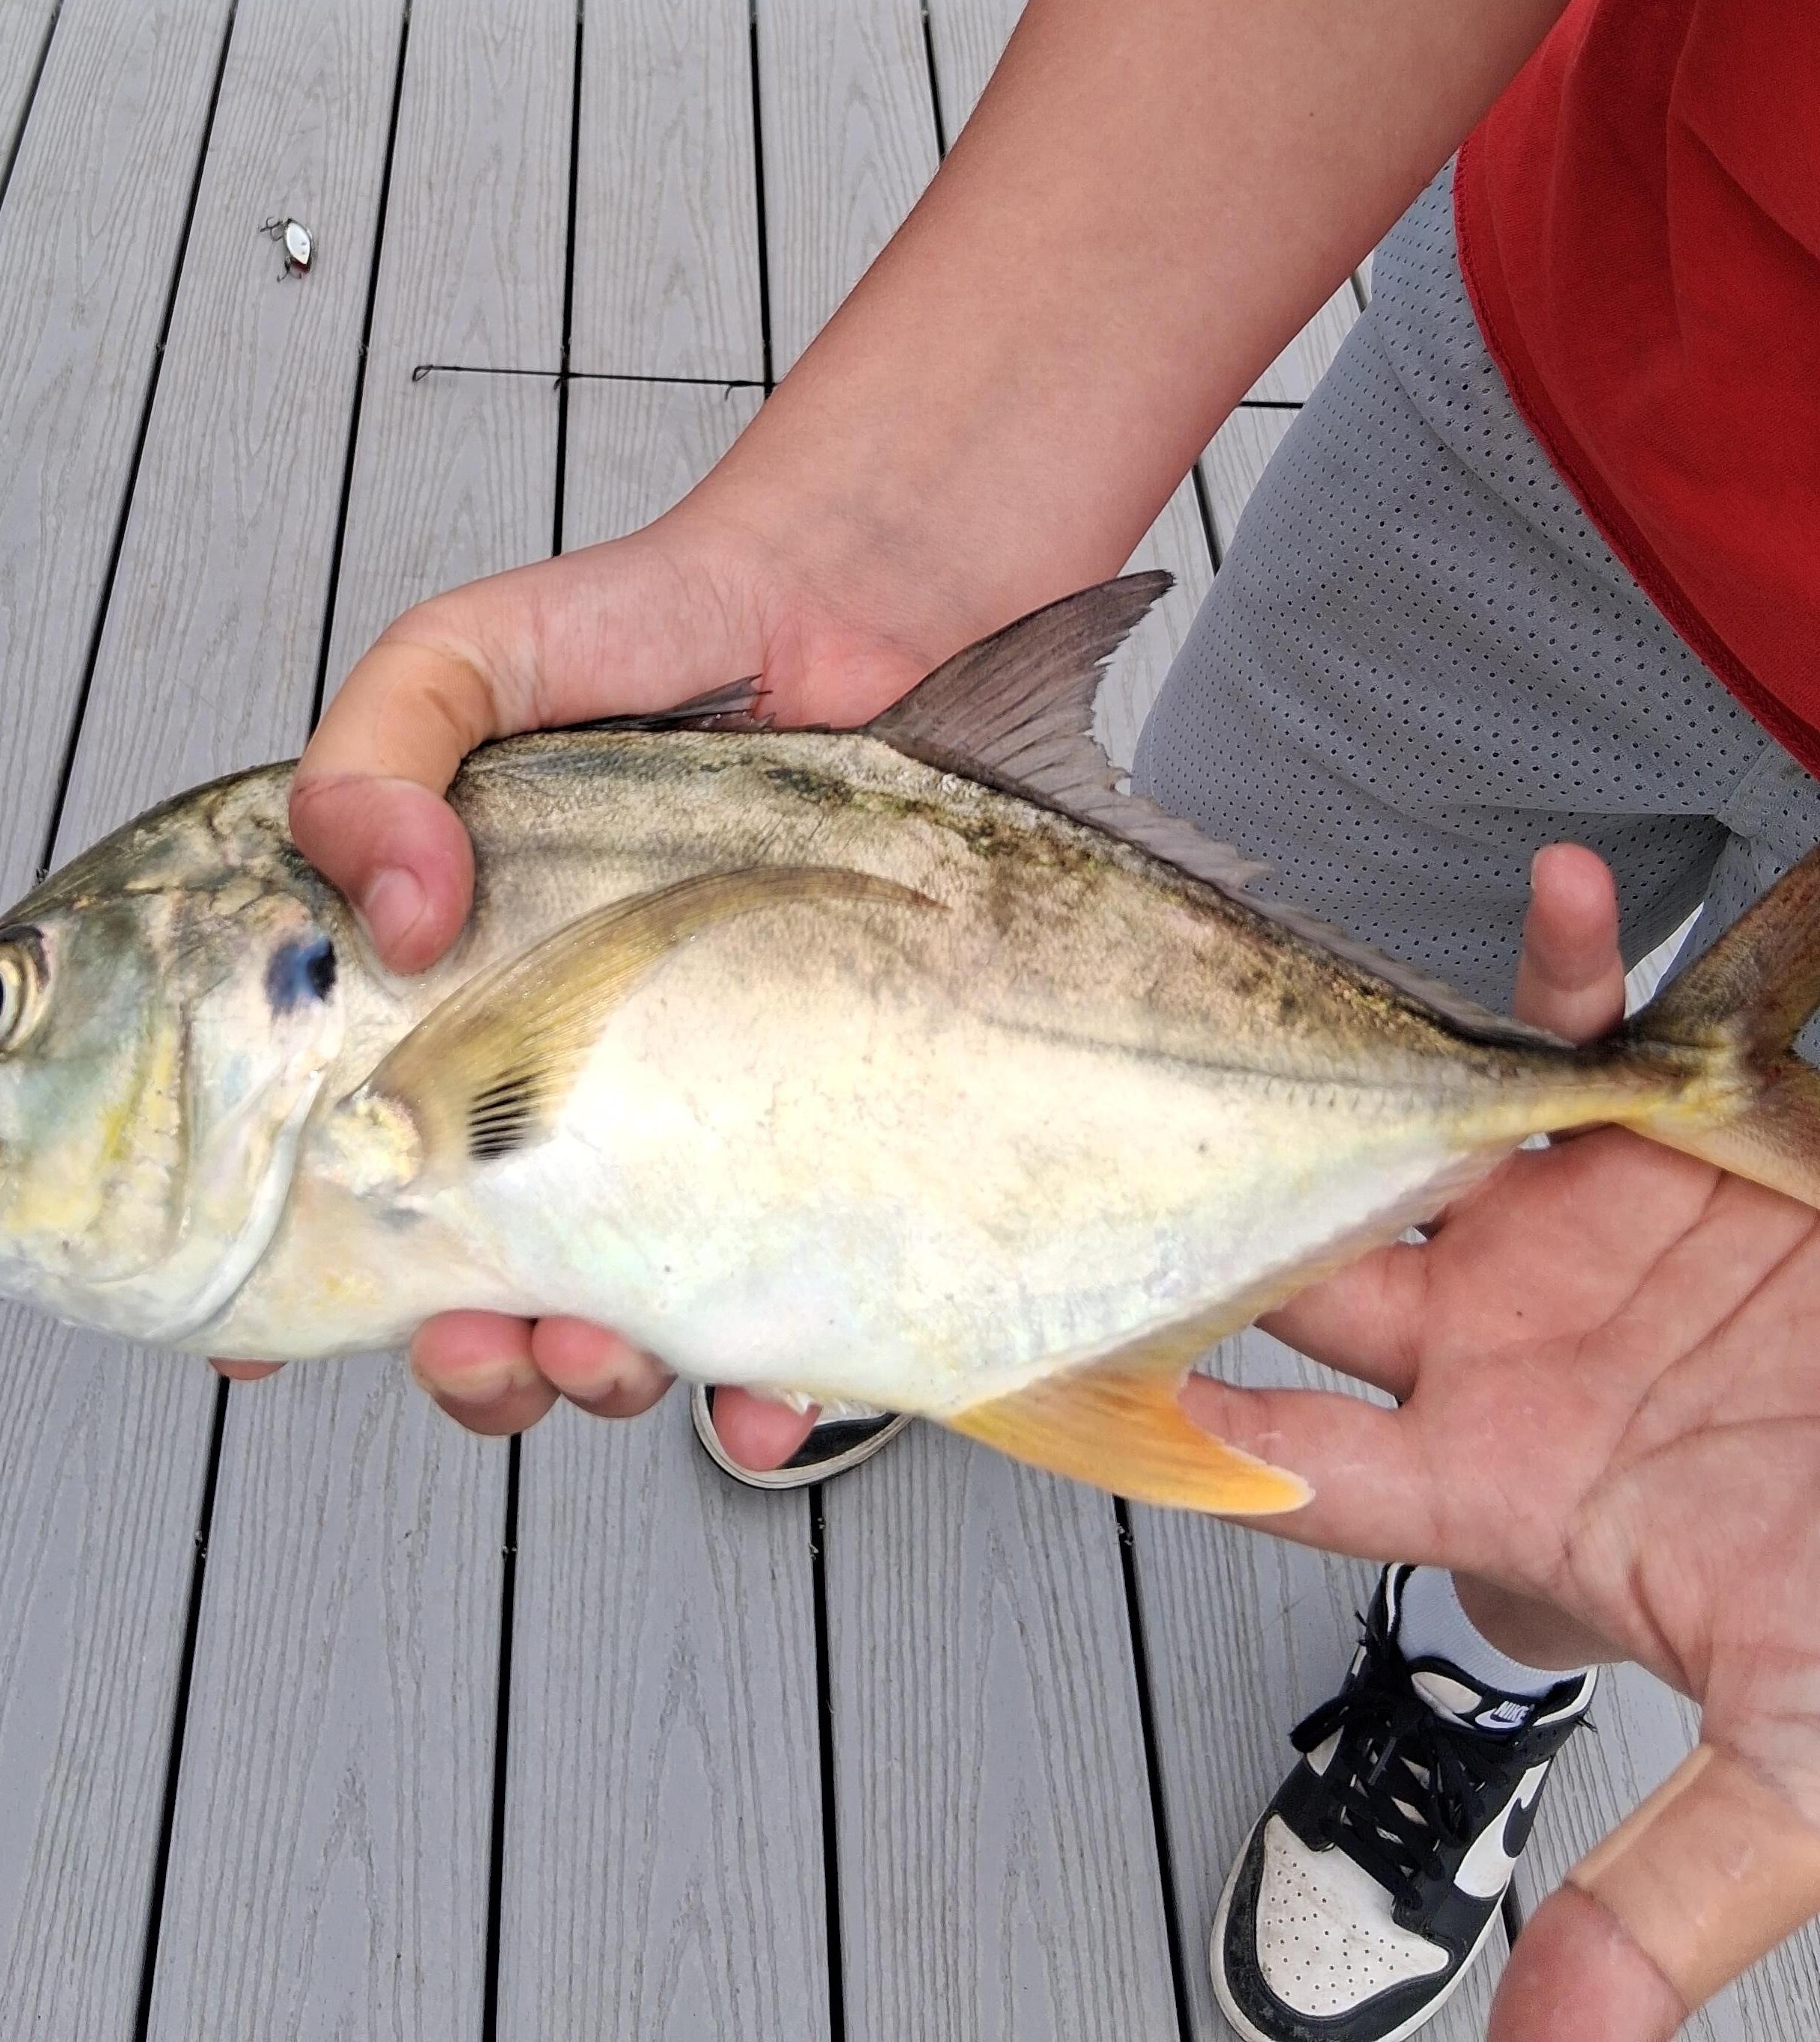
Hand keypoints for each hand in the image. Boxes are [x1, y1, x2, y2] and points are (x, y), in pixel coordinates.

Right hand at [223, 495, 948, 1459]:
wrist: (868, 604)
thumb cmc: (658, 624)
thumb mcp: (470, 652)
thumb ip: (380, 749)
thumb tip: (391, 902)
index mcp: (432, 991)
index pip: (322, 1161)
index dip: (274, 1271)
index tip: (257, 1336)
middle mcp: (548, 1072)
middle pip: (467, 1279)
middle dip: (460, 1354)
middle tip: (468, 1335)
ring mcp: (686, 1110)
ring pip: (615, 1317)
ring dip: (587, 1376)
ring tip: (601, 1346)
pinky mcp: (817, 1126)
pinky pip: (790, 1299)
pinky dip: (766, 1380)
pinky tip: (763, 1380)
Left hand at [1198, 846, 1819, 2038]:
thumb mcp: (1800, 1753)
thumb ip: (1673, 1887)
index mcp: (1496, 1477)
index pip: (1278, 1450)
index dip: (1163, 1408)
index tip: (1046, 1356)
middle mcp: (1507, 1343)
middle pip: (1302, 1251)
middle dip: (1210, 1189)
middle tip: (1101, 1115)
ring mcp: (1576, 1234)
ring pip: (1410, 1121)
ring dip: (1352, 1057)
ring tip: (1273, 994)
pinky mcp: (1674, 1145)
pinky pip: (1592, 1028)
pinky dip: (1569, 965)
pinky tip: (1559, 903)